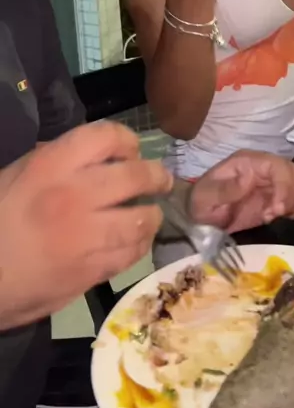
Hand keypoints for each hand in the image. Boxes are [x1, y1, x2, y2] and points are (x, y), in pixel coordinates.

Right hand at [0, 121, 172, 329]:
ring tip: (151, 213)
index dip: (128, 140)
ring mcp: (86, 235)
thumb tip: (94, 154)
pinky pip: (130, 254)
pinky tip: (136, 241)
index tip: (132, 150)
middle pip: (135, 176)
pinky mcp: (90, 271)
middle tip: (161, 180)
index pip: (107, 136)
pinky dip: (139, 245)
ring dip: (151, 214)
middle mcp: (75, 195)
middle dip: (156, 176)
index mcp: (52, 164)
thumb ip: (57, 160)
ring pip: (140, 219)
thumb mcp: (17, 174)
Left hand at [190, 150, 293, 232]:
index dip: (285, 187)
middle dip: (293, 196)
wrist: (201, 216)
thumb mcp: (205, 197)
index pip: (278, 166)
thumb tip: (249, 179)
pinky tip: (279, 217)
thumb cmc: (201, 203)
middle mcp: (264, 167)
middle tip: (276, 215)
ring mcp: (273, 181)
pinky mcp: (277, 195)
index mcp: (248, 162)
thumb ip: (226, 188)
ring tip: (275, 216)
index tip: (278, 210)